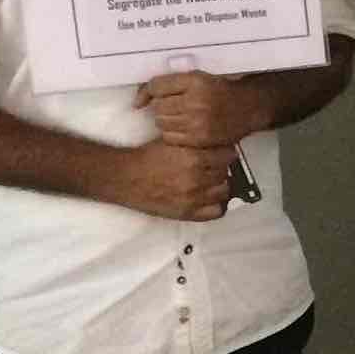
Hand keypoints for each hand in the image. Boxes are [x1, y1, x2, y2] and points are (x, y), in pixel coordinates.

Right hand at [112, 139, 232, 220]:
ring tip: (211, 181)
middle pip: (227, 173)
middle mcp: (196, 179)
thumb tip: (216, 143)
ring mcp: (193, 198)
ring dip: (220, 185)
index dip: (226, 153)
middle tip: (213, 167)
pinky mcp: (187, 212)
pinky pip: (216, 212)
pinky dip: (217, 205)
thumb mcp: (174, 141)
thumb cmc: (146, 159)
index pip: (229, 155)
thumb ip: (196, 143)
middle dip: (222, 168)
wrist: (125, 177)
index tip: (223, 153)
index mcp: (193, 158)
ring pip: (225, 191)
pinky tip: (209, 197)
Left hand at [136, 70, 261, 148]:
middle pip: (158, 106)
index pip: (157, 86)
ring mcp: (198, 121)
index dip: (147, 92)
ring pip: (161, 122)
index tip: (145, 99)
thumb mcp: (197, 78)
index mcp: (195, 81)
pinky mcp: (199, 138)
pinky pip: (169, 137)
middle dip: (161, 106)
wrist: (248, 108)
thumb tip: (140, 99)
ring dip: (165, 120)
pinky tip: (184, 128)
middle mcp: (196, 101)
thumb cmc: (221, 91)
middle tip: (174, 106)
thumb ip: (169, 83)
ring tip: (180, 116)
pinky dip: (171, 133)